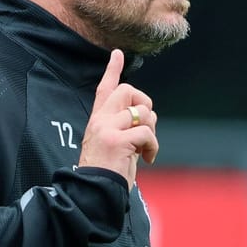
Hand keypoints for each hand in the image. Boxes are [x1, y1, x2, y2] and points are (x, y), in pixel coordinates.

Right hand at [76, 48, 159, 186]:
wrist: (93, 192)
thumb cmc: (105, 174)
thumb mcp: (111, 145)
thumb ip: (121, 127)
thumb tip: (145, 116)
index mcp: (97, 121)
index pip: (105, 89)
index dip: (113, 70)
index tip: (118, 54)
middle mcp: (100, 121)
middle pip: (127, 91)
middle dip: (145, 103)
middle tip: (146, 125)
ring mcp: (108, 129)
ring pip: (142, 112)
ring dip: (152, 130)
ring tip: (145, 149)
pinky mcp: (117, 140)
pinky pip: (147, 132)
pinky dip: (153, 146)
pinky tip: (147, 159)